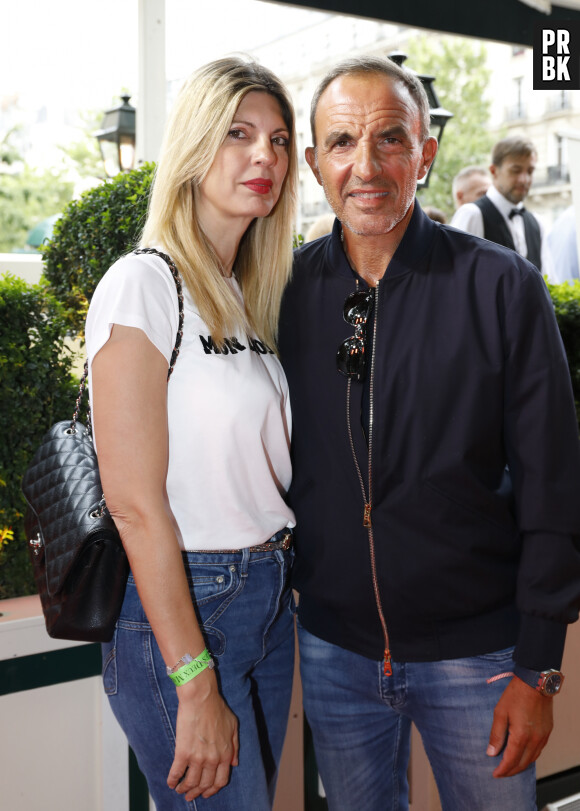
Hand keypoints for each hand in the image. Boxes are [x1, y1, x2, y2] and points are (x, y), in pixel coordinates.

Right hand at [167, 669, 238, 799]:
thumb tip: (234, 763)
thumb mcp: (233, 726)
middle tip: (190, 795)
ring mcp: (197, 758)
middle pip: (205, 785)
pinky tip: (170, 782)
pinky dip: (173, 780)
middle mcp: (213, 759)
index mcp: (225, 754)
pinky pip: (177, 773)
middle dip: (197, 792)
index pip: (220, 781)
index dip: (212, 789)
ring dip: (184, 789)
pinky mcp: (183, 752)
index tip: (206, 792)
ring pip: (191, 782)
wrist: (201, 697)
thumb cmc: (217, 708)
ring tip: (180, 789)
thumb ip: (235, 746)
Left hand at [487, 676, 552, 776]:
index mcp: (521, 736)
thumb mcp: (500, 713)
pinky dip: (530, 757)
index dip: (503, 769)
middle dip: (511, 771)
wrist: (535, 683)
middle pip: (523, 763)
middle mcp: (534, 740)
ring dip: (521, 765)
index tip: (495, 774)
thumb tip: (491, 752)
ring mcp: (543, 737)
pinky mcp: (547, 732)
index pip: (511, 761)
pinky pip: (538, 750)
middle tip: (501, 773)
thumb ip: (496, 734)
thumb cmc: (516, 695)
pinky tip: (523, 755)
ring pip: (532, 759)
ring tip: (511, 767)